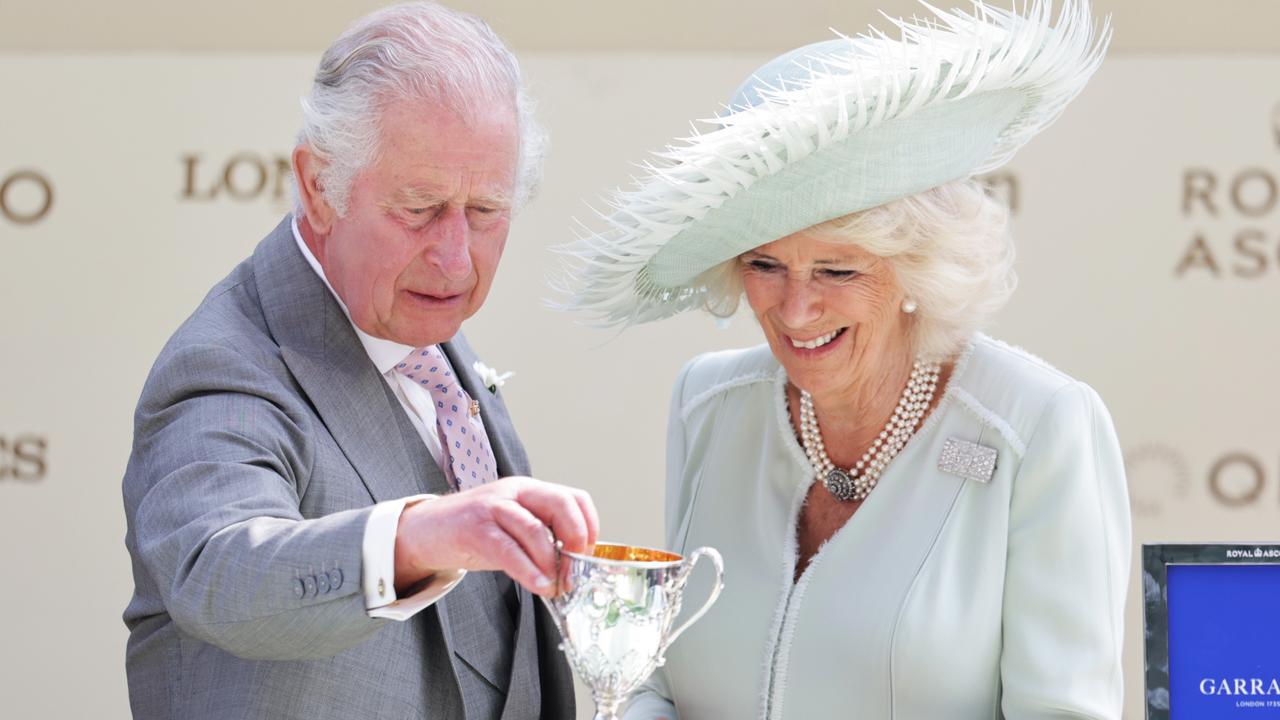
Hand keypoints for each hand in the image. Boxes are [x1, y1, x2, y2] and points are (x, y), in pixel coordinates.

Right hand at [393, 476, 598, 596]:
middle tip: (575, 572)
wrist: (424, 530)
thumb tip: (573, 569)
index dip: (589, 526)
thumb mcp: (513, 528)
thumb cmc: (473, 532)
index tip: (588, 556)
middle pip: (561, 505)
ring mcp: (493, 507)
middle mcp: (514, 492)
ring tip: (556, 587)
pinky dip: (528, 570)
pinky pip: (508, 549)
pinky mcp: (474, 528)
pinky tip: (538, 586)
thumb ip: (541, 539)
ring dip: (552, 564)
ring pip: (536, 529)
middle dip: (576, 540)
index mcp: (529, 490)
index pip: (573, 497)